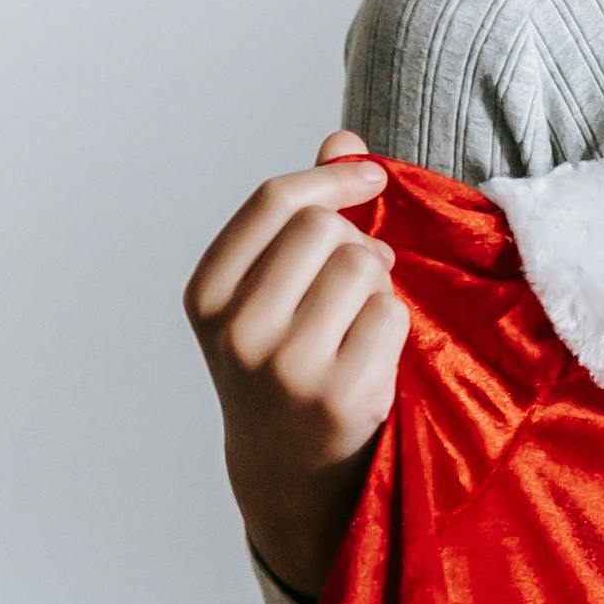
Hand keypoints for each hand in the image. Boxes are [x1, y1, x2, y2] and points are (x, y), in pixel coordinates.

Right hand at [184, 136, 409, 600]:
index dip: (334, 177)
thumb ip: (302, 214)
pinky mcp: (341, 395)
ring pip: (365, 265)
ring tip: (362, 310)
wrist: (289, 466)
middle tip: (361, 271)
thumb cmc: (284, 357)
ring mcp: (287, 366)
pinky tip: (375, 348)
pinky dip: (396, 321)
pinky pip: (394, 313)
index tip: (372, 178)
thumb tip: (342, 137)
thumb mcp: (270, 289)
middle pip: (324, 228)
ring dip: (380, 280)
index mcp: (207, 294)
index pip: (274, 200)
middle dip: (356, 239)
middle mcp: (237, 330)